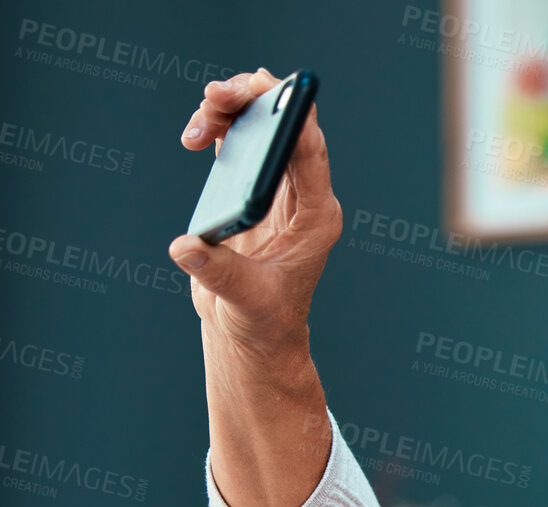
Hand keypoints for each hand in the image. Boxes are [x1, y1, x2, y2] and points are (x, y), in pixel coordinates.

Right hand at [169, 69, 341, 363]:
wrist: (252, 331)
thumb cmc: (262, 320)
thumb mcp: (244, 299)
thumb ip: (218, 272)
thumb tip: (187, 247)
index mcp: (317, 219)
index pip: (311, 157)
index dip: (293, 117)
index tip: (268, 90)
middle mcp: (304, 199)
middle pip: (288, 130)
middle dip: (256, 101)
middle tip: (217, 95)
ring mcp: (280, 191)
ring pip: (264, 129)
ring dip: (233, 110)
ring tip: (200, 121)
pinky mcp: (253, 189)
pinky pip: (243, 142)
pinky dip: (221, 128)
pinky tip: (198, 132)